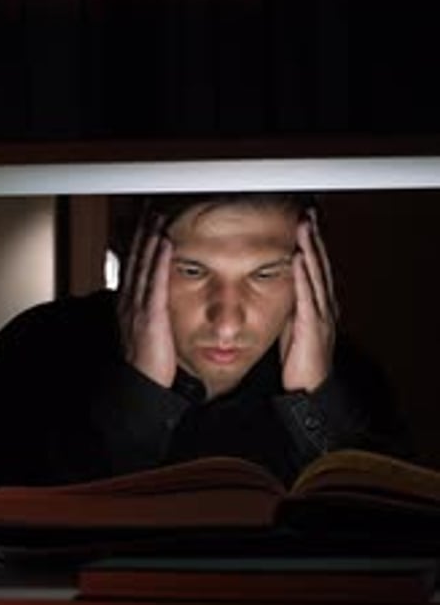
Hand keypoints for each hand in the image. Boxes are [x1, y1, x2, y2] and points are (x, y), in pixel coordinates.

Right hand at [116, 214, 176, 387]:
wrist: (141, 384)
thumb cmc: (147, 362)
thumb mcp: (146, 331)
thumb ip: (149, 311)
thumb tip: (157, 299)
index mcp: (128, 304)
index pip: (133, 264)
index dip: (138, 240)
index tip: (146, 220)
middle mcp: (130, 301)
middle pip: (135, 257)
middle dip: (142, 230)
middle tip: (150, 206)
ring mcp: (138, 307)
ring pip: (143, 264)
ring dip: (150, 237)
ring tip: (158, 214)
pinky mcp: (150, 316)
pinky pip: (155, 282)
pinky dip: (159, 260)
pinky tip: (165, 242)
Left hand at [279, 212, 337, 392]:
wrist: (310, 390)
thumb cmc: (301, 362)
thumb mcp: (294, 329)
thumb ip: (291, 308)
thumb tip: (280, 290)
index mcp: (320, 307)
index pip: (317, 270)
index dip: (313, 246)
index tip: (306, 225)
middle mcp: (324, 307)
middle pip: (320, 266)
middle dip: (314, 239)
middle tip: (307, 215)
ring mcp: (321, 315)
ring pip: (315, 275)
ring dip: (310, 249)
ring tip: (303, 227)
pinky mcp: (312, 326)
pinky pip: (307, 296)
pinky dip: (302, 275)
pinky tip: (298, 257)